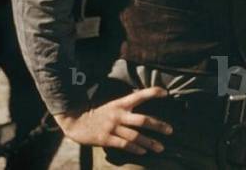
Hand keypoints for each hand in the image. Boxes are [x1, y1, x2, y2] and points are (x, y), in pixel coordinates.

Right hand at [53, 86, 172, 154]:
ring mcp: (112, 127)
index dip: (153, 92)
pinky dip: (135, 148)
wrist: (75, 122)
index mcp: (120, 104)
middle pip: (143, 120)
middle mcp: (118, 114)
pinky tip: (143, 152)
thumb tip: (145, 109)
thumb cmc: (98, 114)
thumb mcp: (113, 106)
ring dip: (149, 142)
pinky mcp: (105, 139)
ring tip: (160, 147)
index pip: (139, 95)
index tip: (166, 93)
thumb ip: (127, 107)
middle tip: (171, 131)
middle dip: (158, 126)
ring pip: (135, 135)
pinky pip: (123, 144)